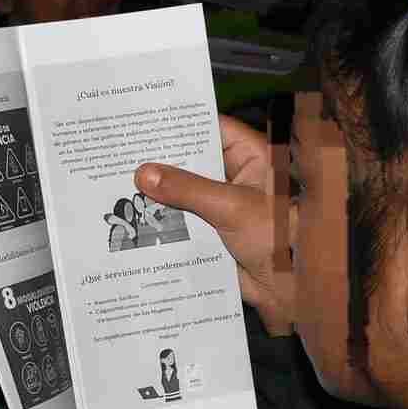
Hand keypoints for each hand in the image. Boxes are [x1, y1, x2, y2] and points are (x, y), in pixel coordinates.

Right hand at [135, 114, 292, 334]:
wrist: (291, 286)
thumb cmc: (278, 237)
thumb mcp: (231, 207)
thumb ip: (187, 190)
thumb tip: (145, 174)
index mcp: (250, 158)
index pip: (210, 129)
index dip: (179, 125)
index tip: (144, 122)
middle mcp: (235, 178)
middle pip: (192, 162)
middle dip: (161, 162)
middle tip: (121, 153)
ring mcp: (222, 206)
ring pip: (185, 193)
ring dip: (159, 194)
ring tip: (116, 182)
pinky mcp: (213, 233)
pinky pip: (184, 222)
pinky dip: (164, 221)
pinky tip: (133, 217)